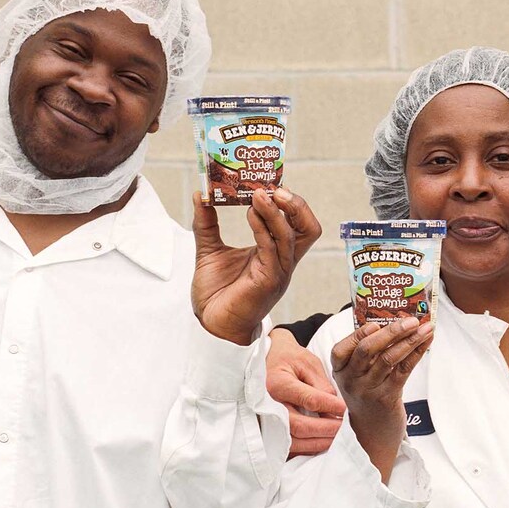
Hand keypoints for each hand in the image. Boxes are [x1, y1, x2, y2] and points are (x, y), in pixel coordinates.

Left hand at [191, 188, 322, 345]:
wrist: (209, 326)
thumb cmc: (216, 293)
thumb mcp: (209, 250)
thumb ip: (207, 223)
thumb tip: (200, 194)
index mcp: (275, 253)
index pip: (296, 223)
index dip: (289, 202)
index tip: (269, 181)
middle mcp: (283, 261)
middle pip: (309, 228)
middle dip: (298, 205)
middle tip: (276, 187)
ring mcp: (279, 271)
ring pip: (292, 236)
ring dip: (277, 212)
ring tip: (259, 194)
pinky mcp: (269, 281)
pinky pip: (273, 249)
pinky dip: (264, 228)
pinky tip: (250, 214)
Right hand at [266, 327, 345, 456]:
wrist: (264, 361)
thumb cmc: (288, 359)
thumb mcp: (307, 363)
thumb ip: (321, 385)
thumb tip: (336, 407)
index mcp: (278, 383)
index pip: (308, 399)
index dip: (329, 406)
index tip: (344, 409)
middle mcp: (267, 405)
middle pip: (299, 425)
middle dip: (326, 429)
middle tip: (344, 427)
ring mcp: (264, 420)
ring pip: (293, 440)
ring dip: (318, 442)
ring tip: (337, 437)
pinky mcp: (267, 430)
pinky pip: (287, 446)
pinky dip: (307, 447)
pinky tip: (322, 442)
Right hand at [331, 317, 433, 481]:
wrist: (372, 434)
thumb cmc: (367, 395)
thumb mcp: (358, 375)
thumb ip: (367, 353)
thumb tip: (392, 321)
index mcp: (340, 371)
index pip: (342, 349)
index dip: (358, 333)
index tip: (378, 321)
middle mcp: (351, 380)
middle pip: (367, 349)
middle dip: (391, 331)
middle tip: (411, 319)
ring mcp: (369, 390)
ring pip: (389, 358)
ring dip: (410, 340)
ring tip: (426, 327)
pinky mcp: (387, 397)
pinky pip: (404, 370)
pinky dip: (416, 352)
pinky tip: (426, 341)